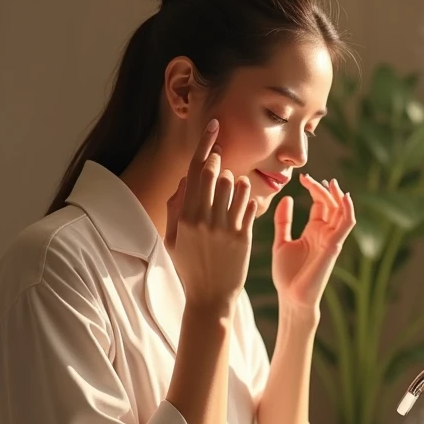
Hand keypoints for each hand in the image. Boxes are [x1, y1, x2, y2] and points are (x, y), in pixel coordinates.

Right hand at [164, 121, 256, 311]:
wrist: (210, 297)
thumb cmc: (189, 266)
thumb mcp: (173, 239)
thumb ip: (176, 207)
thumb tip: (185, 180)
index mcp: (185, 216)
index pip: (195, 171)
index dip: (206, 144)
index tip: (215, 126)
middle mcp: (205, 218)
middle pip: (215, 173)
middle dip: (219, 162)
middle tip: (221, 160)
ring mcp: (226, 227)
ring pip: (235, 185)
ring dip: (235, 181)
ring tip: (231, 190)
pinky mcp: (244, 236)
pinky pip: (250, 204)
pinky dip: (248, 198)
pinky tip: (244, 204)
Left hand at [271, 173, 355, 311]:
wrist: (291, 297)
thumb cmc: (286, 275)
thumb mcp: (280, 242)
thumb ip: (283, 221)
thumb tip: (286, 198)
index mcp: (313, 231)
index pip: (320, 204)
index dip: (314, 189)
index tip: (302, 177)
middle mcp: (325, 233)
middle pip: (330, 204)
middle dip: (322, 189)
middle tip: (309, 178)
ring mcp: (331, 239)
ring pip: (341, 212)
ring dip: (337, 196)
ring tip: (330, 182)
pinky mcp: (334, 246)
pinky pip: (346, 225)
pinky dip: (348, 210)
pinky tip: (345, 197)